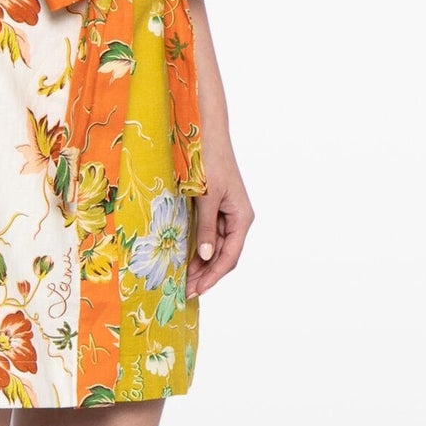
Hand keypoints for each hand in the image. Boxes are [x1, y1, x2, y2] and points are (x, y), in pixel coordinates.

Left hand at [187, 152, 253, 297]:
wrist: (207, 134)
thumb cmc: (210, 161)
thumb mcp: (207, 197)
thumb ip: (206, 227)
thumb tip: (206, 256)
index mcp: (241, 218)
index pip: (230, 256)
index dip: (213, 275)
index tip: (198, 289)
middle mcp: (236, 219)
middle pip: (223, 255)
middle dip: (205, 274)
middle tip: (186, 291)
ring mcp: (225, 214)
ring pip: (214, 248)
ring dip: (200, 264)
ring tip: (183, 281)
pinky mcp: (213, 208)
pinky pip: (207, 235)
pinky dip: (197, 249)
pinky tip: (184, 260)